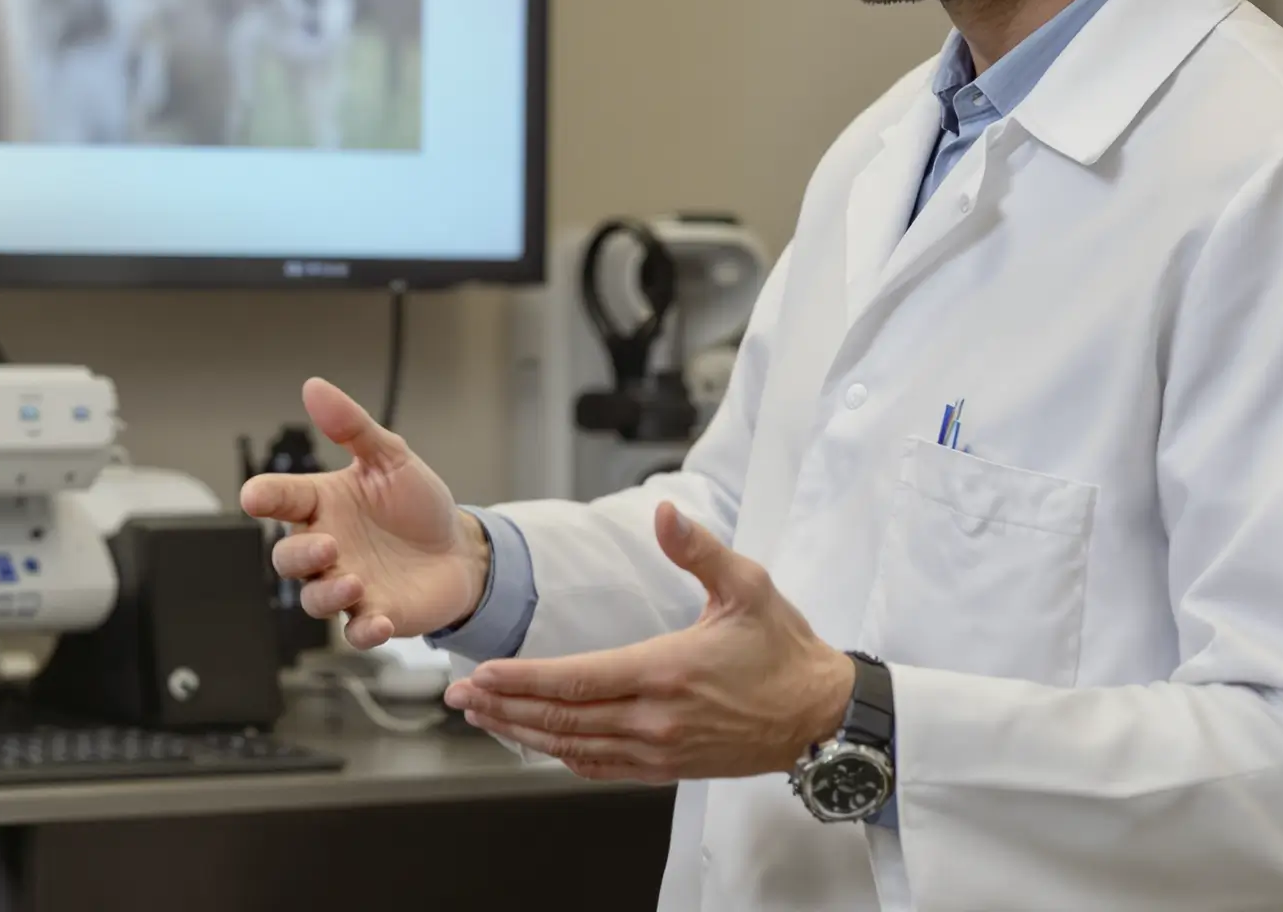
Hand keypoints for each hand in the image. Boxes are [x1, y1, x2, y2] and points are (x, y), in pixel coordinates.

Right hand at [239, 377, 489, 648]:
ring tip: (355, 583)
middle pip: (288, 558)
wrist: (461, 550)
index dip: (264, 497)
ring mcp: (348, 585)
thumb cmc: (418, 504)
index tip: (255, 497)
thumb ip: (352, 426)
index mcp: (323, 505)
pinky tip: (377, 622)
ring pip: (314, 599)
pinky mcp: (375, 616)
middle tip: (326, 545)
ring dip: (328, 594)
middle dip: (299, 554)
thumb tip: (314, 387)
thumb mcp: (390, 457)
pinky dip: (363, 631)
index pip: (282, 499)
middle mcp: (327, 548)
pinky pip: (356, 632)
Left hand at [443, 501, 852, 782]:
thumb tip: (665, 514)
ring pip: (575, 748)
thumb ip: (699, 550)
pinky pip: (602, 767)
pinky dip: (562, 756)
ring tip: (483, 718)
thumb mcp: (749, 586)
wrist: (822, 715)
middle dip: (505, 708)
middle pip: (563, 719)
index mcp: (666, 671)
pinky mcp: (669, 768)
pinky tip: (537, 743)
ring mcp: (661, 750)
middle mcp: (657, 719)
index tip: (483, 674)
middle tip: (459, 697)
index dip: (524, 680)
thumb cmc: (785, 649)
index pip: (578, 680)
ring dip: (523, 735)